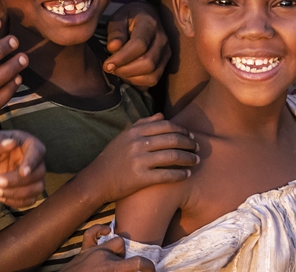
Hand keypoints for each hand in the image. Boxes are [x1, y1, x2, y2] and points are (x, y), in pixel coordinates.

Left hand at [0, 130, 46, 207]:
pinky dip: (17, 202)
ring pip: (37, 187)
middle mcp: (29, 158)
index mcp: (23, 142)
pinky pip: (29, 199)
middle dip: (19, 181)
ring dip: (18, 193)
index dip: (32, 162)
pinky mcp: (22, 189)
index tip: (22, 172)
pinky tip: (0, 197)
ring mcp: (27, 175)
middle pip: (39, 172)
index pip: (37, 150)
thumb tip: (11, 143)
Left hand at [65, 225, 154, 271]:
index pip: (138, 263)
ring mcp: (94, 250)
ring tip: (115, 262)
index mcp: (111, 268)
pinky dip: (100, 231)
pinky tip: (106, 232)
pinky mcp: (84, 250)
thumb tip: (131, 270)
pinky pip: (92, 233)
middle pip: (126, 250)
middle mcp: (104, 256)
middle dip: (127, 261)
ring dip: (118, 251)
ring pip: (116, 241)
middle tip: (122, 269)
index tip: (151, 270)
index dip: (148, 267)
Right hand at [81, 115, 197, 204]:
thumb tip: (161, 115)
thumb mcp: (125, 137)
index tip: (190, 135)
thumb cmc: (113, 158)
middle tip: (198, 147)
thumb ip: (143, 124)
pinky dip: (180, 174)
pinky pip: (167, 174)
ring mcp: (139, 161)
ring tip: (196, 161)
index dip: (182, 130)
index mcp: (135, 132)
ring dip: (188, 158)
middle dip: (188, 143)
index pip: (166, 126)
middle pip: (172, 140)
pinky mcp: (141, 178)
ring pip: (172, 156)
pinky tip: (187, 175)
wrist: (97, 180)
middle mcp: (138, 143)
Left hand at [103, 2, 169, 88]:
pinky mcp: (165, 64)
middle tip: (110, 69)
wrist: (146, 17)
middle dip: (126, 71)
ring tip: (118, 72)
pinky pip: (153, 81)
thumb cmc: (128, 19)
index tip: (107, 65)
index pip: (139, 45)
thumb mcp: (118, 19)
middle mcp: (162, 39)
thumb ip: (115, 32)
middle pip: (148, 64)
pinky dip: (138, 83)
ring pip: (152, 76)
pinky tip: (127, 76)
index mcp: (149, 24)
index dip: (122, 58)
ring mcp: (166, 53)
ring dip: (131, 79)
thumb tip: (113, 48)